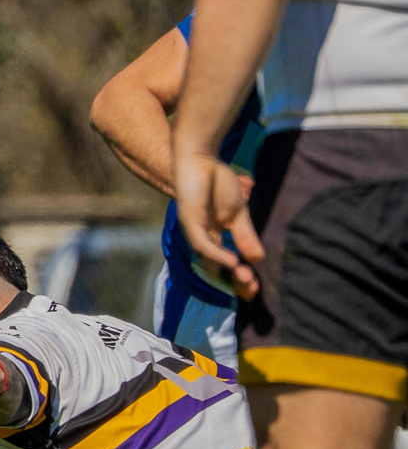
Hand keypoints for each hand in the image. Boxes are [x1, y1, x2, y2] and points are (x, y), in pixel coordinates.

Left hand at [174, 153, 261, 299]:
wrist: (202, 160)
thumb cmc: (217, 184)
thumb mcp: (238, 214)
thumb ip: (245, 236)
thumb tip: (258, 259)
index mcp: (214, 238)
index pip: (225, 266)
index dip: (239, 278)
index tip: (257, 286)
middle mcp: (202, 239)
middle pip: (215, 270)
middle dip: (234, 282)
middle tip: (252, 288)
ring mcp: (195, 232)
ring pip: (208, 261)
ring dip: (229, 271)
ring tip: (247, 278)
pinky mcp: (190, 222)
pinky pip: (203, 244)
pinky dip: (217, 254)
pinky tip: (232, 261)